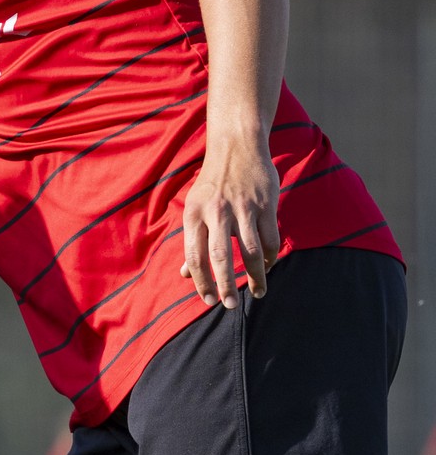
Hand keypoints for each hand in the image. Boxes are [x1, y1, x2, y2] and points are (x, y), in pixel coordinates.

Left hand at [179, 134, 279, 308]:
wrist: (236, 148)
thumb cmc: (212, 185)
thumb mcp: (194, 208)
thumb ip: (193, 241)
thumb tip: (186, 274)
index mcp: (194, 214)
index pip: (194, 255)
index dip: (201, 281)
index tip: (209, 300)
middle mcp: (216, 213)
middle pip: (220, 257)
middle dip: (225, 285)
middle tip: (230, 306)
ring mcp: (242, 208)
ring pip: (250, 251)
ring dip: (255, 276)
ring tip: (257, 292)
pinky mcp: (265, 205)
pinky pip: (269, 238)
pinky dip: (269, 256)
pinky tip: (267, 267)